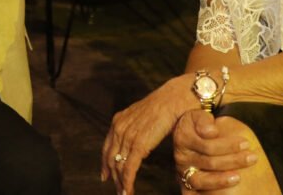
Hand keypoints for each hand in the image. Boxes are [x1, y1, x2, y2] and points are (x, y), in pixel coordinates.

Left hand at [101, 75, 194, 194]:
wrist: (176, 98)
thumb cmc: (166, 106)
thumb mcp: (145, 117)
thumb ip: (138, 128)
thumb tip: (140, 142)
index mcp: (119, 120)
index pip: (107, 147)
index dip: (105, 164)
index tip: (106, 176)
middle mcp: (119, 128)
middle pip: (111, 159)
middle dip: (113, 177)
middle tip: (118, 190)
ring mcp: (128, 136)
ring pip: (119, 166)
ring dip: (121, 183)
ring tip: (124, 194)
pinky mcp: (139, 144)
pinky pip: (129, 168)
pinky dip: (127, 182)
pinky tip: (129, 191)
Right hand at [173, 110, 256, 190]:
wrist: (186, 134)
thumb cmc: (198, 124)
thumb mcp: (198, 116)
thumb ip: (204, 120)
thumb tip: (211, 132)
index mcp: (184, 138)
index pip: (207, 145)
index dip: (228, 146)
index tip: (246, 143)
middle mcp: (181, 156)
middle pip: (208, 162)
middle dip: (233, 161)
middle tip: (252, 157)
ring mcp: (183, 171)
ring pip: (201, 180)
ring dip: (221, 180)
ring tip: (239, 177)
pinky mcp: (185, 185)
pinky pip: (195, 193)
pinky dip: (211, 189)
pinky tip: (226, 187)